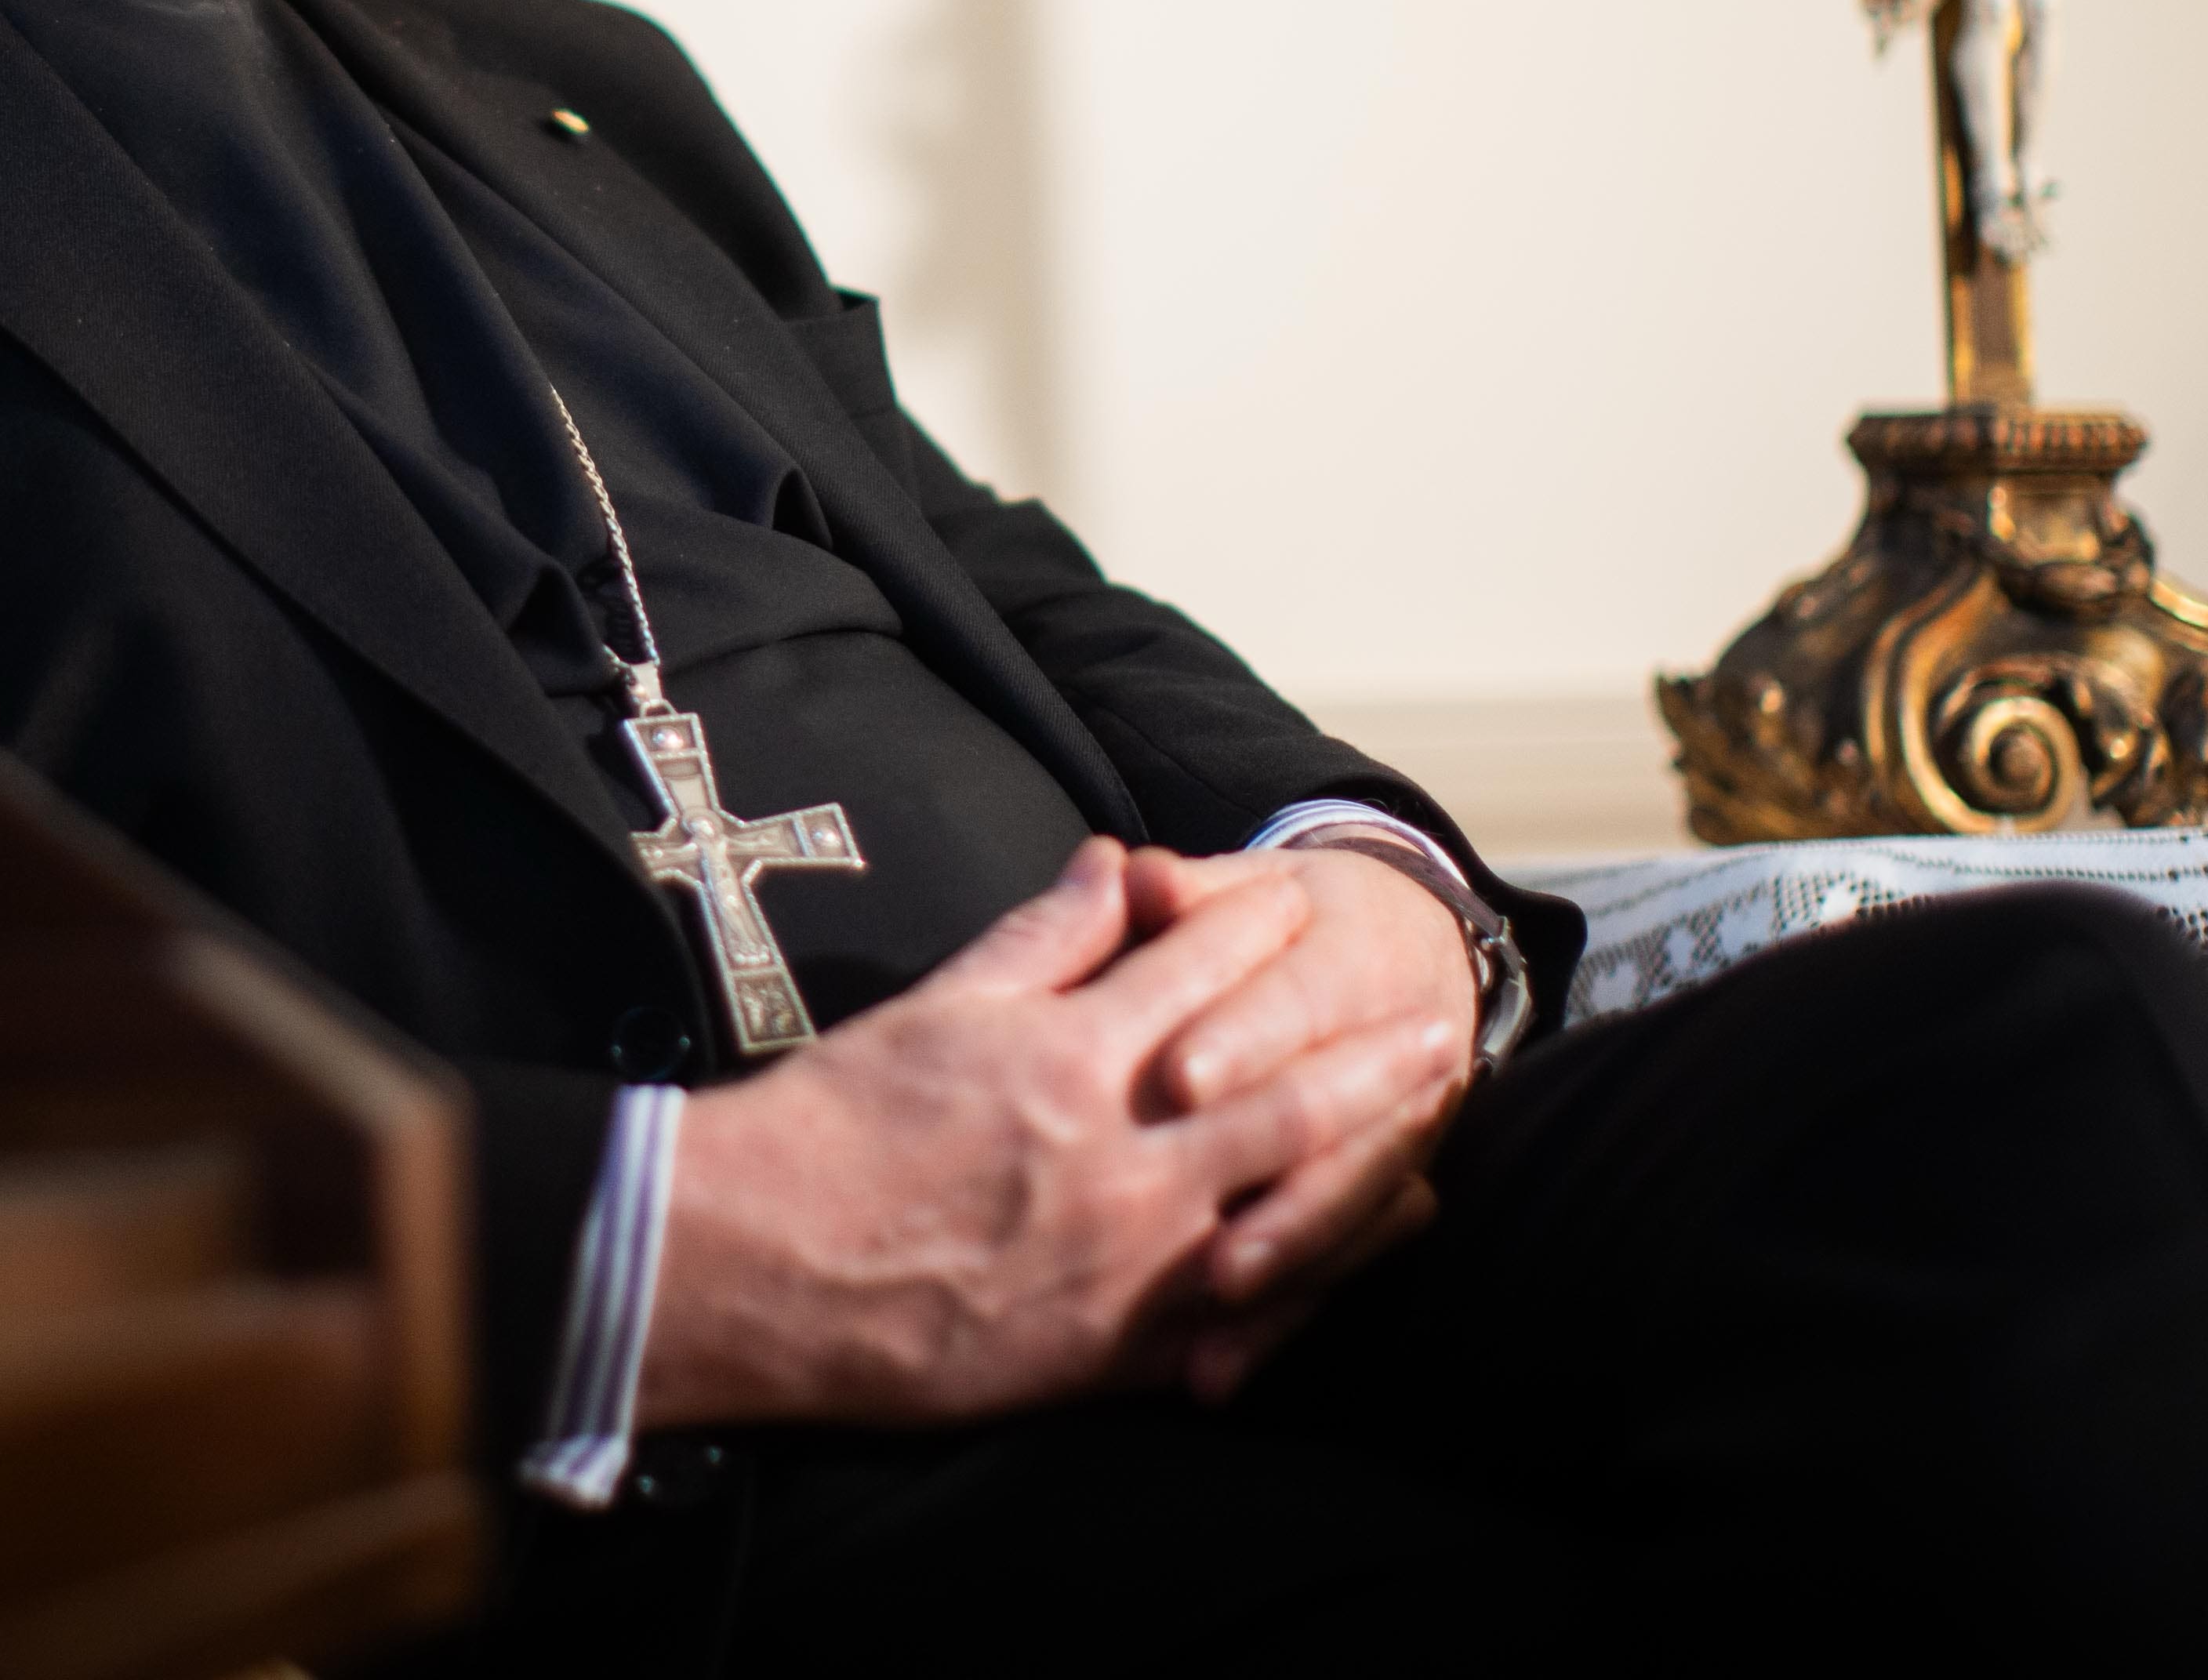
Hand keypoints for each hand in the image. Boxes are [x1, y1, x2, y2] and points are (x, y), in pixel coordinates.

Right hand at [633, 839, 1466, 1433]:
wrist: (765, 1267)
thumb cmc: (837, 1124)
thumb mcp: (939, 1004)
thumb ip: (1043, 936)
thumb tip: (1117, 859)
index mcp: (1074, 1057)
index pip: (1203, 973)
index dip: (1265, 931)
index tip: (1314, 906)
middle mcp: (1121, 1156)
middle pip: (1285, 1092)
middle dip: (1370, 1054)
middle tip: (1442, 1022)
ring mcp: (1129, 1260)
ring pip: (1290, 1203)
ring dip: (1374, 1161)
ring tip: (1434, 1127)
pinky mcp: (1114, 1349)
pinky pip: (1244, 1313)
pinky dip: (1316, 1280)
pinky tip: (1362, 1251)